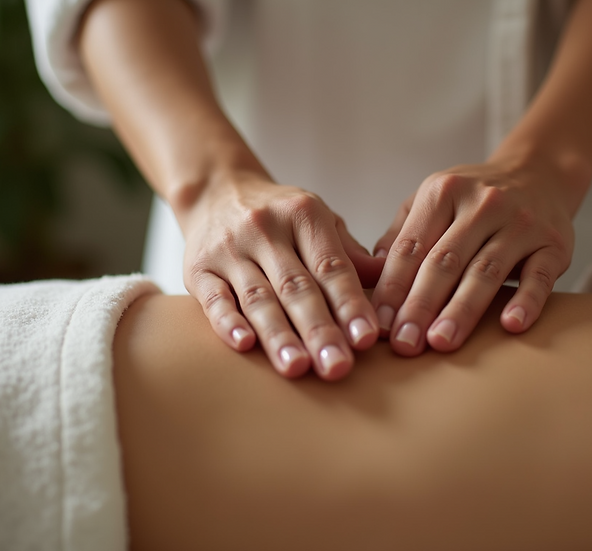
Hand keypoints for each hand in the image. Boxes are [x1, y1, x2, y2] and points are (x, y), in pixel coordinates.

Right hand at [179, 169, 383, 380]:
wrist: (215, 189)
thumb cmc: (280, 216)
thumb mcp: (317, 220)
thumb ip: (349, 254)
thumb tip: (393, 285)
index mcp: (303, 214)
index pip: (330, 266)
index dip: (349, 304)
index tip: (367, 339)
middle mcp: (264, 229)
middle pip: (296, 287)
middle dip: (319, 330)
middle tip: (338, 367)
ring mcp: (229, 249)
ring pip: (258, 297)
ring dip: (279, 335)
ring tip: (297, 368)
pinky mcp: (198, 269)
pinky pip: (213, 299)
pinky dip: (228, 323)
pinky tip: (244, 345)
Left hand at [370, 158, 581, 355]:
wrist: (540, 172)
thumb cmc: (474, 198)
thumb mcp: (433, 200)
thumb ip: (401, 234)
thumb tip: (368, 275)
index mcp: (444, 192)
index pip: (412, 246)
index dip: (392, 287)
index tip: (379, 323)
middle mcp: (483, 204)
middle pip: (445, 261)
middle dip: (421, 305)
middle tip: (404, 343)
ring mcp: (521, 224)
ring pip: (486, 271)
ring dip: (461, 310)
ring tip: (441, 342)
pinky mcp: (553, 244)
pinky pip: (539, 277)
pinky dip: (526, 301)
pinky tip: (510, 325)